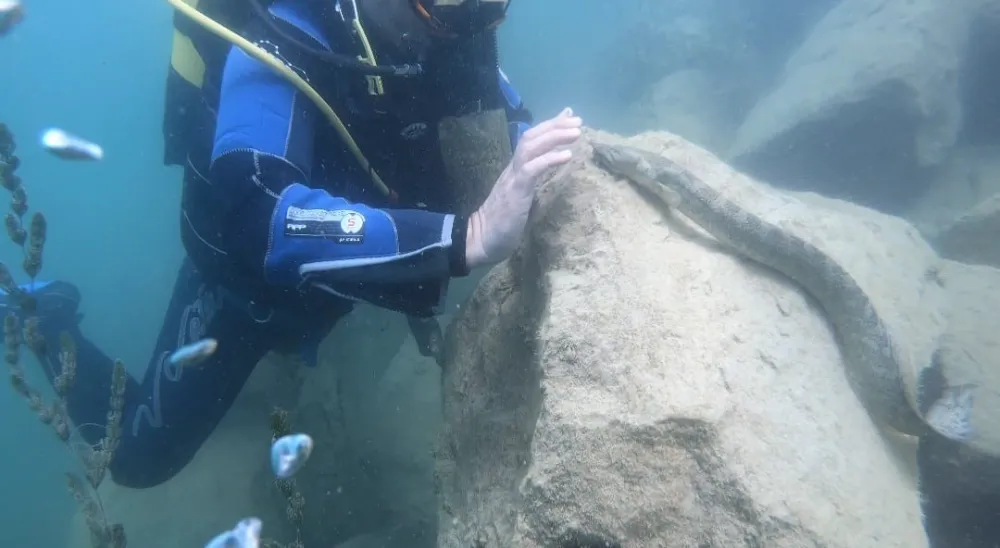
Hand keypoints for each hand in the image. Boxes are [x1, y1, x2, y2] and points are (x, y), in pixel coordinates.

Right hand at [465, 107, 582, 267]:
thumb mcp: (522, 200)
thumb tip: (547, 176)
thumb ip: (533, 186)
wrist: (480, 240)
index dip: (550, 127)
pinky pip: (532, 169)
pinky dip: (550, 159)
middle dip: (555, 126)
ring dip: (555, 137)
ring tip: (576, 132)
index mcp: (515, 171)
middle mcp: (513, 169)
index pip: (531, 141)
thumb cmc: (502, 225)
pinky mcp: (516, 191)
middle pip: (532, 137)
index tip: (569, 118)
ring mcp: (513, 178)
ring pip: (531, 147)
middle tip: (578, 120)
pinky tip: (567, 154)